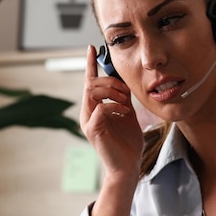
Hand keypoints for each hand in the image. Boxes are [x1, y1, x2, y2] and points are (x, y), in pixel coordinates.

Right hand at [81, 45, 143, 178]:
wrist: (128, 167)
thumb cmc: (128, 143)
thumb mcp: (128, 115)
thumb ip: (123, 99)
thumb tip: (124, 82)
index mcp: (94, 109)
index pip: (89, 82)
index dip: (91, 64)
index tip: (92, 48)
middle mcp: (87, 114)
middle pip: (90, 83)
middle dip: (109, 81)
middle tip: (125, 90)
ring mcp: (88, 122)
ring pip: (92, 92)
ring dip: (112, 92)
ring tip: (125, 102)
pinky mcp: (92, 130)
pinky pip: (100, 108)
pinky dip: (115, 106)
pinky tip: (125, 112)